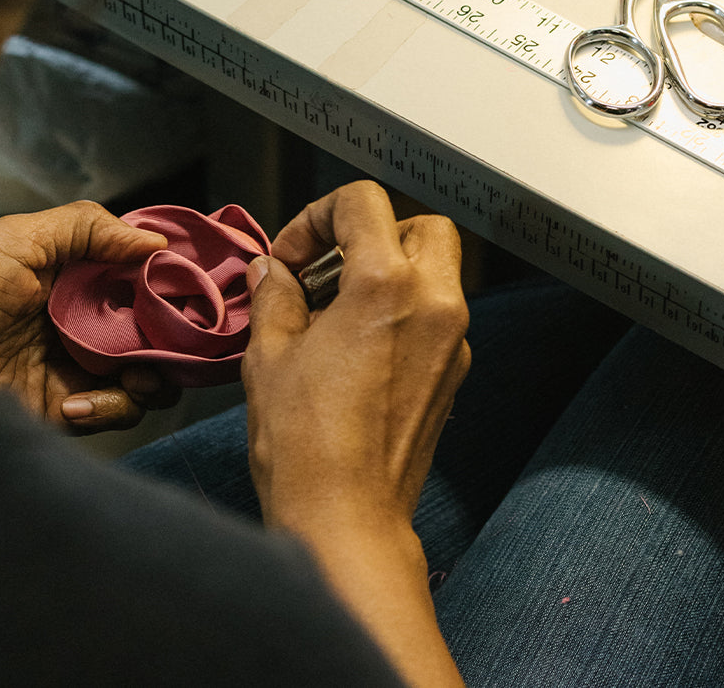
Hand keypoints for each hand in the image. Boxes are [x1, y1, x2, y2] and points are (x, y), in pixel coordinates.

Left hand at [0, 201, 181, 431]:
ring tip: (136, 376)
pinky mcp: (64, 408)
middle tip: (175, 339)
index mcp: (73, 274)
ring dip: (153, 376)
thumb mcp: (17, 238)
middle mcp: (82, 318)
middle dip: (172, 335)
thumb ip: (88, 228)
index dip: (170, 280)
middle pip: (153, 326)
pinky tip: (76, 403)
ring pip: (145, 373)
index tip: (194, 286)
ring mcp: (76, 365)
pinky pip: (113, 412)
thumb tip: (156, 243)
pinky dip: (110, 409)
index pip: (139, 274)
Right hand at [243, 181, 468, 686]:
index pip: (363, 203)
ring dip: (390, 269)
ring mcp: (452, 339)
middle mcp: (433, 303)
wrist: (346, 520)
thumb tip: (270, 271)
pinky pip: (437, 313)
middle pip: (419, 225)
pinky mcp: (454, 372)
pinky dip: (404, 308)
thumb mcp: (269, 354)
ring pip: (436, 268)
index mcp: (386, 285)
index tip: (290, 256)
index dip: (316, 217)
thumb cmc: (305, 445)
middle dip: (370, 234)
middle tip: (324, 269)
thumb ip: (274, 295)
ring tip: (334, 308)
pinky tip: (358, 344)